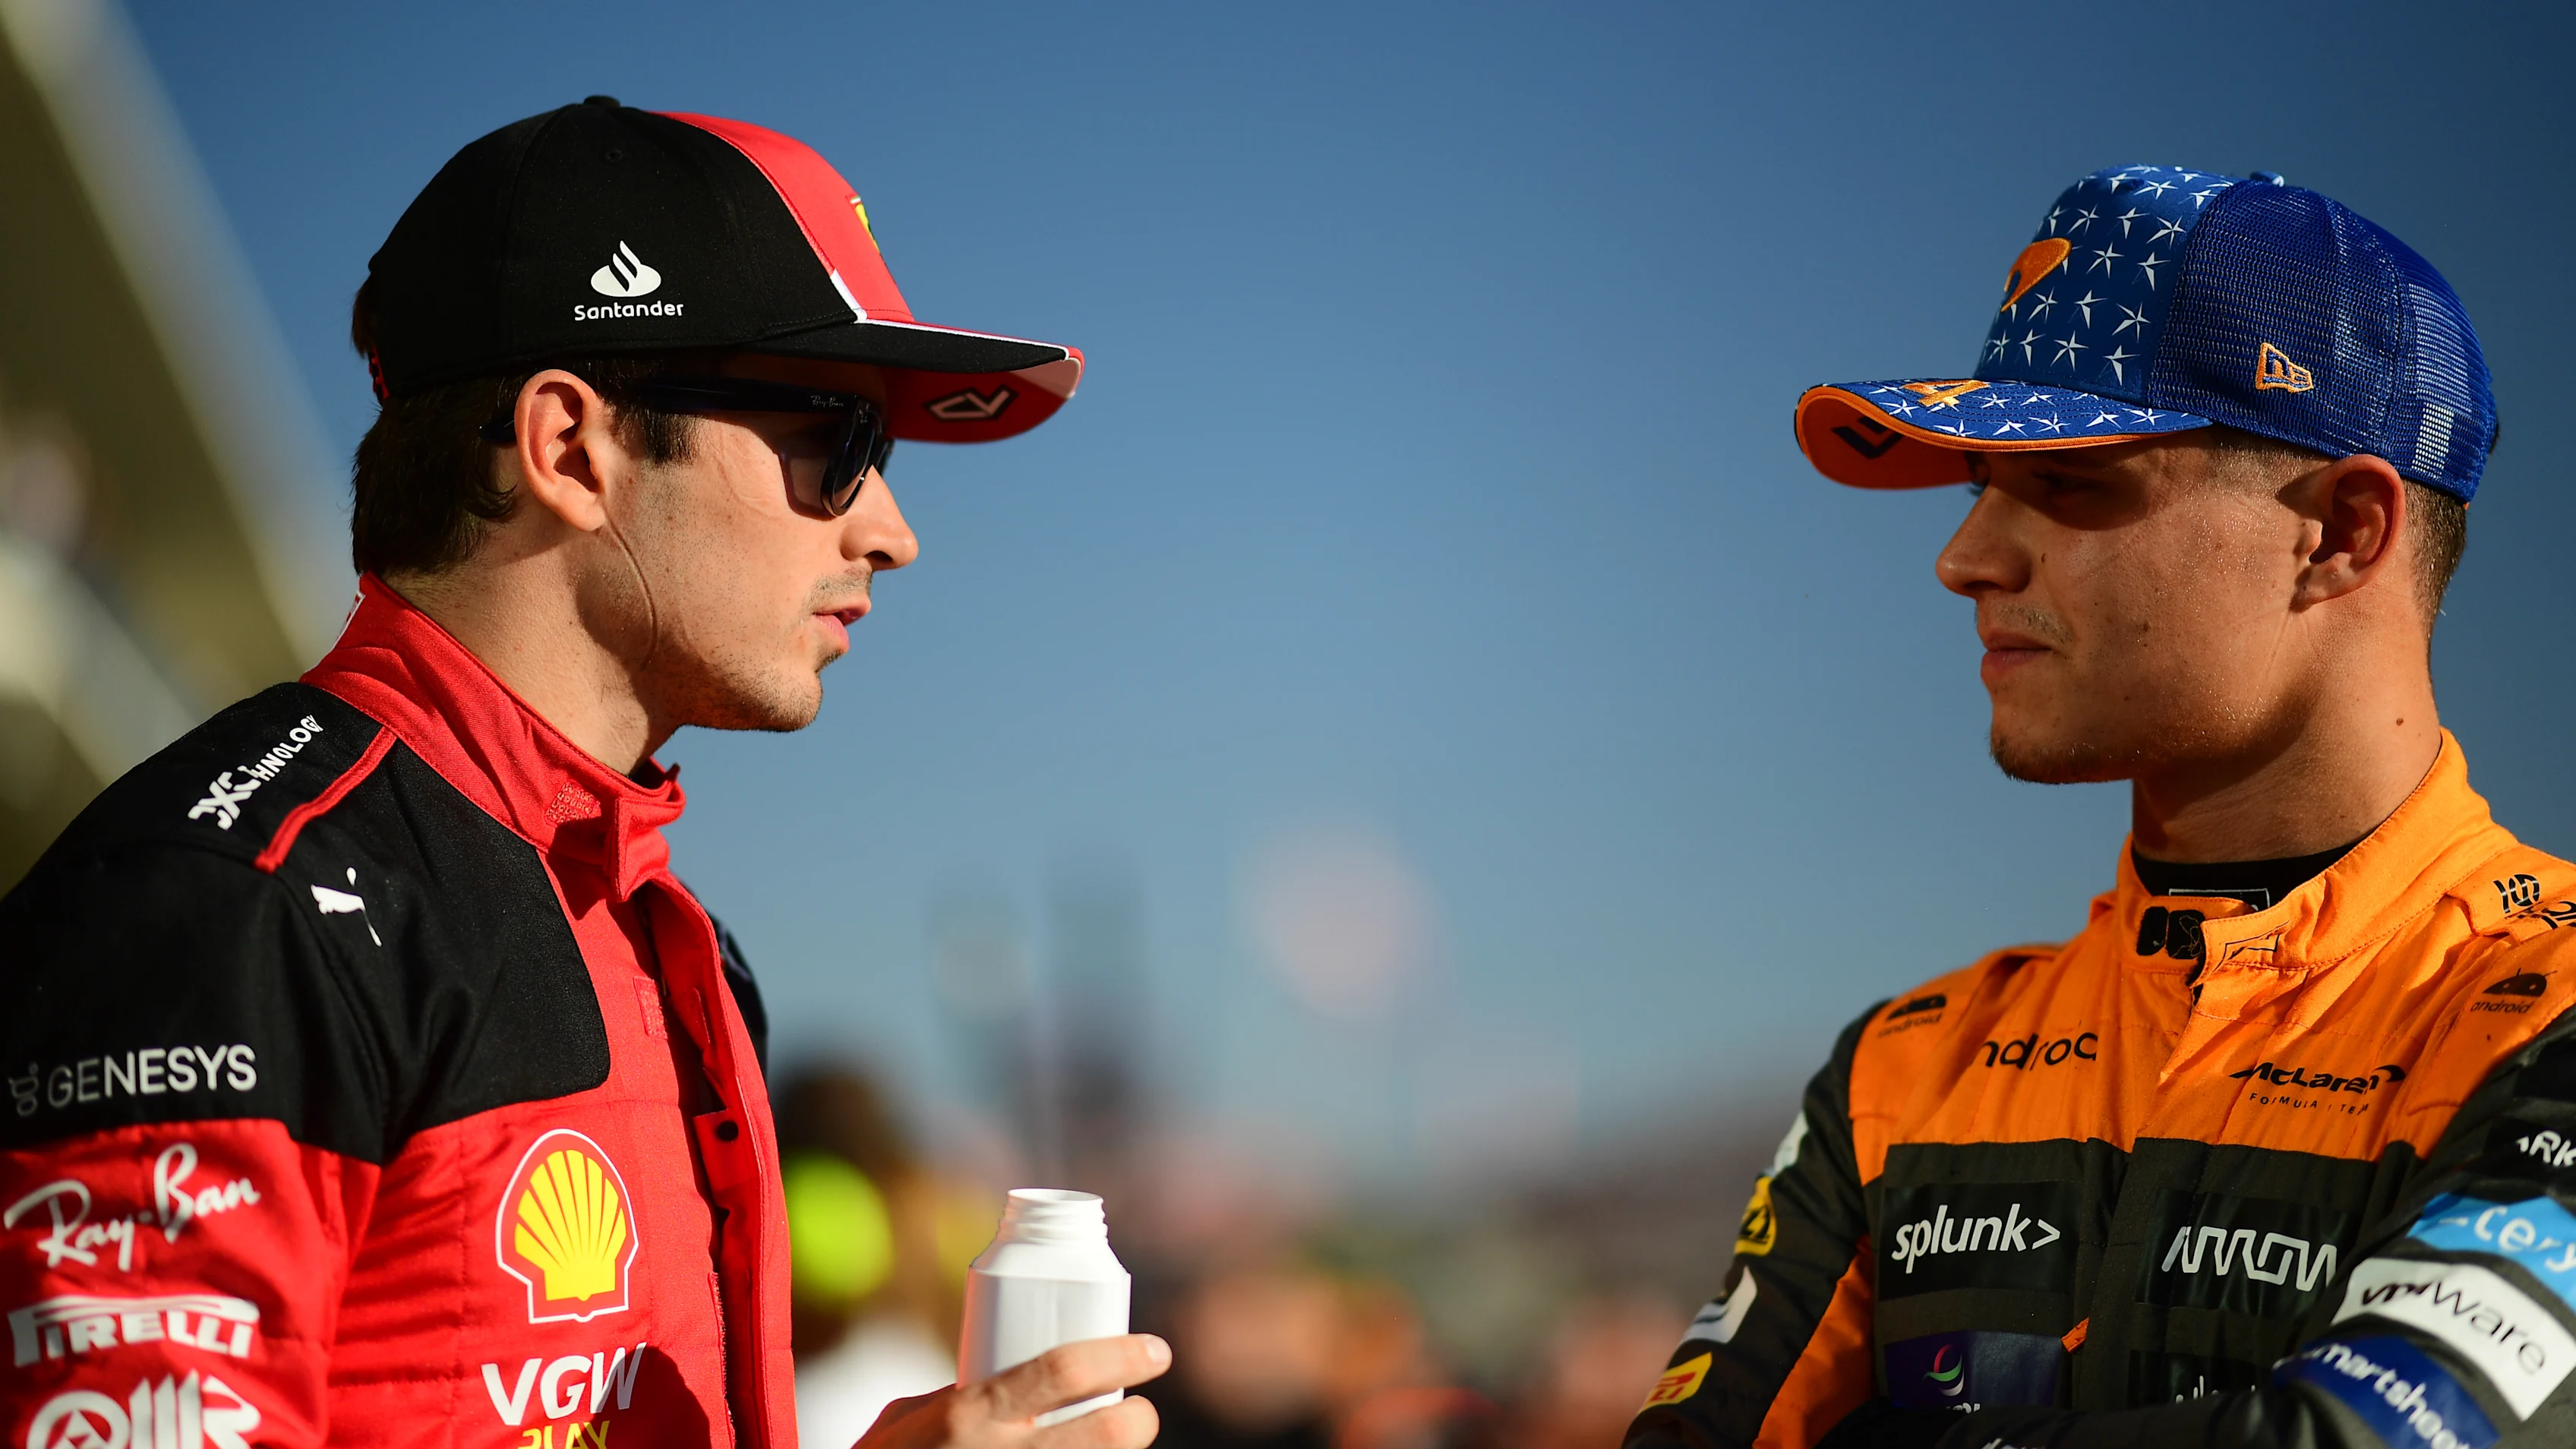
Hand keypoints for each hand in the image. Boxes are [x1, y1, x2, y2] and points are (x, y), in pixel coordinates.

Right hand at [856, 1335, 1170, 1448]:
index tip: (1155, 1351)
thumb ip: (961, 1394)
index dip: (1120, 1356)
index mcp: (969, 1415)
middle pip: (1105, 1435)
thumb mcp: (908, 1420)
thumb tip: (1010, 1378)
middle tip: (1140, 1414)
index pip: (1062, 1371)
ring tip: (1111, 1447)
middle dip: (1138, 1422)